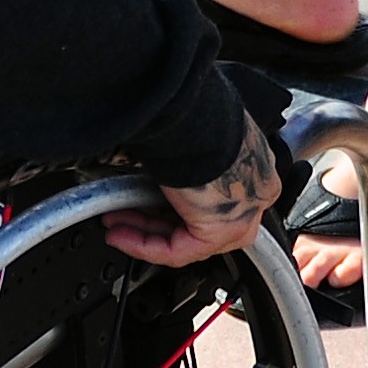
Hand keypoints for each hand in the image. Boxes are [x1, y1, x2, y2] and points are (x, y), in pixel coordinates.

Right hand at [107, 109, 284, 268]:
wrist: (197, 120)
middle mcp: (253, 191)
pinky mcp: (221, 233)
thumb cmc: (195, 116)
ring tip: (114, 224)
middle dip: (150, 218)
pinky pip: (179, 250)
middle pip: (196, 219)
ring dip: (143, 232)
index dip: (165, 200)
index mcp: (253, 162)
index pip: (209, 195)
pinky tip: (121, 235)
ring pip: (186, 236)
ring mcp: (241, 215)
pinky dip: (145, 245)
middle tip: (120, 215)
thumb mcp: (190, 135)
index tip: (140, 198)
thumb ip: (181, 157)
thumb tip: (152, 162)